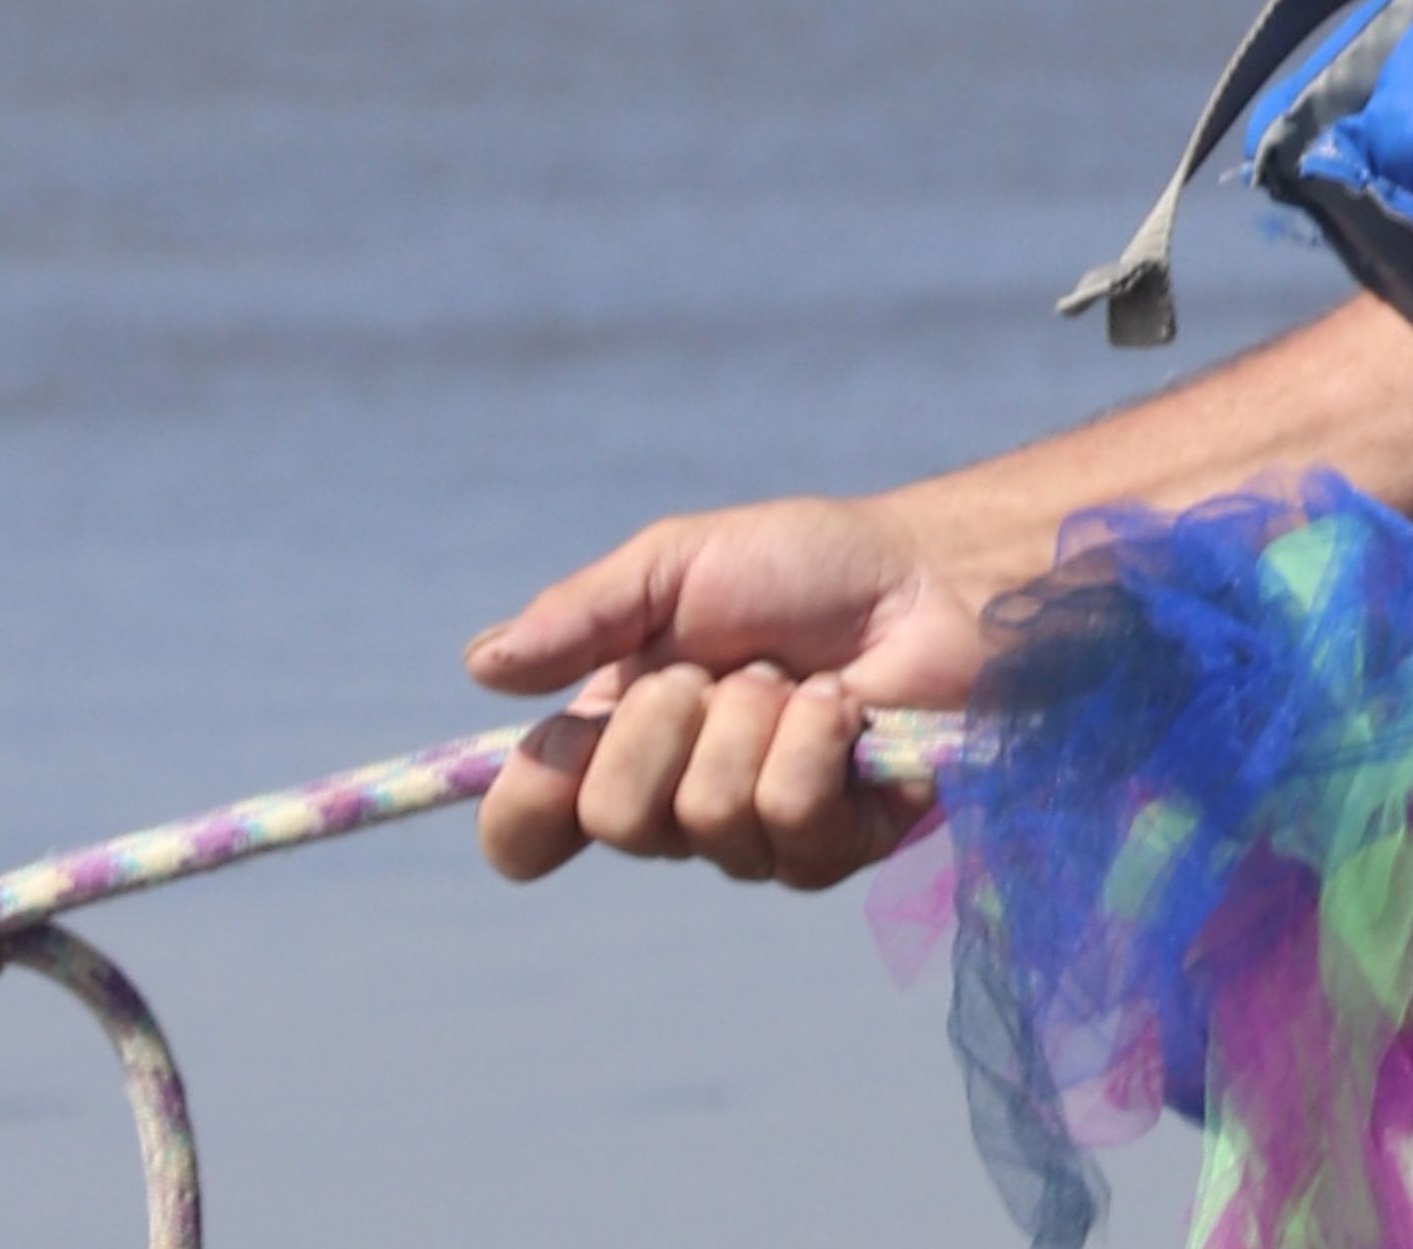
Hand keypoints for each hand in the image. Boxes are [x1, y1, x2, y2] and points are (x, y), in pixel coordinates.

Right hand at [466, 491, 989, 891]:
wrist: (931, 575)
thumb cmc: (807, 567)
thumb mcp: (677, 564)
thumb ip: (583, 616)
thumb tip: (480, 665)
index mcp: (620, 743)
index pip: (528, 833)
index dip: (528, 807)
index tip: (563, 740)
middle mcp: (675, 804)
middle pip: (613, 820)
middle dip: (669, 718)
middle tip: (727, 665)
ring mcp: (754, 837)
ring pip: (704, 819)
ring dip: (755, 720)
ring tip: (798, 677)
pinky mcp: (834, 849)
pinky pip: (788, 822)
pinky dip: (814, 742)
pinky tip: (845, 710)